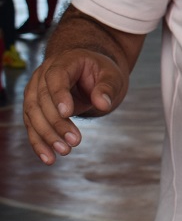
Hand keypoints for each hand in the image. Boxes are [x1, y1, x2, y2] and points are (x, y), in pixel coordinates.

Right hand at [23, 48, 129, 164]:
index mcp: (63, 62)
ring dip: (46, 136)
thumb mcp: (111, 75)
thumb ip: (108, 87)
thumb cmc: (101, 72)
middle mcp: (42, 75)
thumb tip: (103, 104)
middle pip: (42, 100)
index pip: (56, 77)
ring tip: (64, 151)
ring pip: (33, 115)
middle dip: (56, 123)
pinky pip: (32, 126)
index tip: (67, 113)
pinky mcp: (34, 108)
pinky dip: (39, 143)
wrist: (88, 71)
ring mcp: (34, 92)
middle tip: (74, 141)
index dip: (59, 95)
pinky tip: (48, 158)